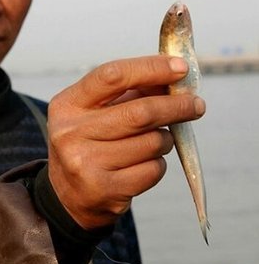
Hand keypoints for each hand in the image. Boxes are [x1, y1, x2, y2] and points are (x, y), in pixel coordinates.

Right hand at [47, 55, 205, 229]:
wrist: (69, 194)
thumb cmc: (90, 142)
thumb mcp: (97, 112)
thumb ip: (131, 92)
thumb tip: (175, 78)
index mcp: (67, 105)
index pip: (112, 76)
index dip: (151, 69)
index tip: (180, 68)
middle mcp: (70, 133)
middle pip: (140, 113)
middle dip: (176, 106)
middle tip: (196, 104)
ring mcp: (85, 164)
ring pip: (152, 143)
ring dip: (165, 139)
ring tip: (156, 141)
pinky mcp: (104, 190)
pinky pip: (153, 170)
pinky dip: (158, 163)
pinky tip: (143, 164)